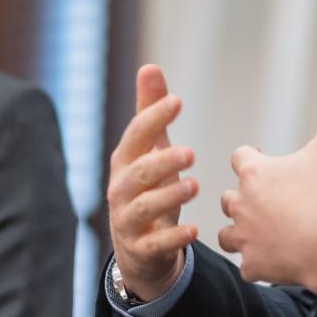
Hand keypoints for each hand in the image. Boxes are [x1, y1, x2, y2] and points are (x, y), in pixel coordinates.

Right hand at [105, 65, 198, 299]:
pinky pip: (155, 244)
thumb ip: (149, 112)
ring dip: (169, 197)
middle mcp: (121, 190)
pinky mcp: (141, 248)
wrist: (137, 248)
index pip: (135, 135)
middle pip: (139, 173)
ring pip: (144, 207)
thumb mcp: (149, 150)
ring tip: (194, 186)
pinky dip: (174, 238)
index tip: (177, 101)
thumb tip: (149, 67)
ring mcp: (128, 220)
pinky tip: (194, 230)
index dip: (153, 117)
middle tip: (191, 153)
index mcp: (125, 161)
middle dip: (162, 162)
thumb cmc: (147, 188)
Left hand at [218, 61, 316, 292]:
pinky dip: (258, 264)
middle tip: (270, 201)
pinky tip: (273, 261)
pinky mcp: (253, 266)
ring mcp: (245, 237)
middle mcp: (241, 203)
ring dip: (242, 231)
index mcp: (255, 172)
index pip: (241, 157)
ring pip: (228, 233)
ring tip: (263, 231)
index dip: (253, 158)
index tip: (267, 161)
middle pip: (229, 196)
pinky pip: (247, 266)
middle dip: (245, 197)